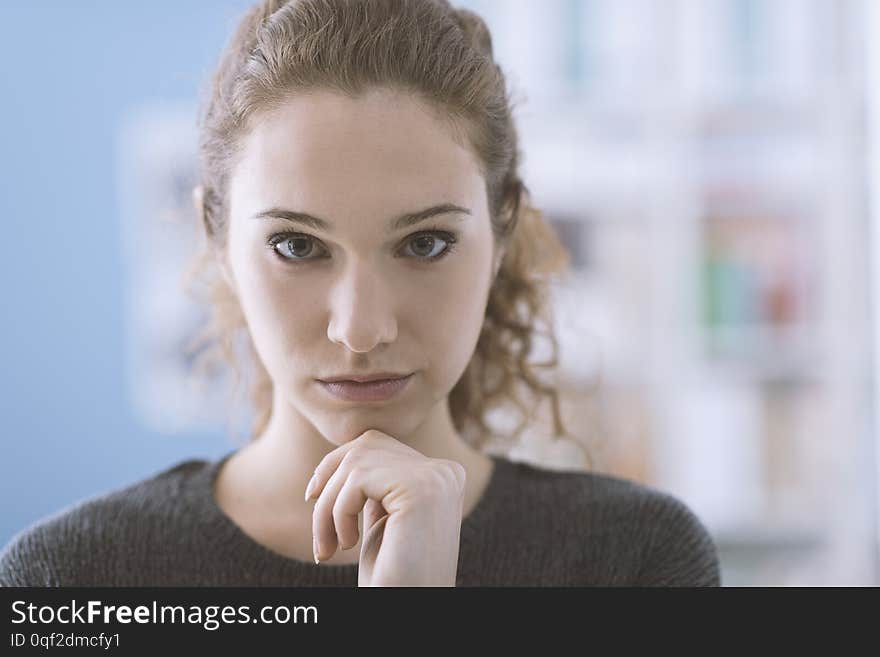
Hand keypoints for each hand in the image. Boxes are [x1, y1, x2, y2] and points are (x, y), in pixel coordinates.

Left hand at [304, 429, 466, 586]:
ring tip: (331, 545)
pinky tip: (348, 544)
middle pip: (365, 445)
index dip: (336, 465)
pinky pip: (357, 479)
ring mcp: (438, 478)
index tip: (313, 497)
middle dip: (329, 484)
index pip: (377, 444)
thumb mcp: (383, 519)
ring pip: (356, 462)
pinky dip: (338, 512)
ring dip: (329, 506)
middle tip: (322, 535)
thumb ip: (376, 483)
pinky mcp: (422, 489)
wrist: (408, 608)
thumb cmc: (392, 576)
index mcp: (441, 476)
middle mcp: (446, 472)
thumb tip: (347, 449)